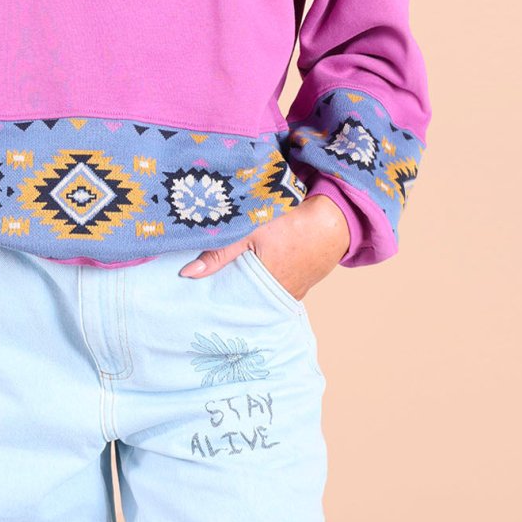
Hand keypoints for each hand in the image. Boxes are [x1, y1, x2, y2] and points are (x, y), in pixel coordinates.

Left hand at [178, 195, 350, 299]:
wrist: (334, 219)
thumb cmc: (292, 223)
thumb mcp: (250, 231)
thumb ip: (219, 252)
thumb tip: (188, 273)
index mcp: (264, 289)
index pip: (231, 302)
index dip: (215, 297)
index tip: (198, 296)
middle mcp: (280, 298)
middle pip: (245, 300)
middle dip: (229, 295)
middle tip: (208, 290)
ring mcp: (292, 293)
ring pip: (261, 294)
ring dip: (248, 287)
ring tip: (230, 280)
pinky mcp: (300, 285)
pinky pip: (275, 288)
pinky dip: (264, 282)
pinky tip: (255, 272)